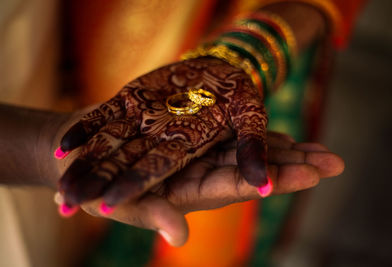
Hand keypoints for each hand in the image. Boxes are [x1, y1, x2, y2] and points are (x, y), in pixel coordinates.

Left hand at [57, 57, 269, 207]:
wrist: (219, 70)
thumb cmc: (238, 94)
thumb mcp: (250, 117)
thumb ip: (252, 148)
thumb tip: (264, 186)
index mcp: (186, 146)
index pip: (157, 170)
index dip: (134, 186)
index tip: (107, 205)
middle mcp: (160, 140)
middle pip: (125, 164)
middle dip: (96, 182)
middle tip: (67, 203)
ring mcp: (143, 121)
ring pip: (109, 145)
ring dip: (85, 163)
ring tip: (59, 187)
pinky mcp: (132, 101)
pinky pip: (105, 116)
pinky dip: (86, 128)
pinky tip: (64, 143)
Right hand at [76, 131, 343, 245]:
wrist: (85, 156)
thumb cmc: (97, 188)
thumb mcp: (120, 203)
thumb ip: (154, 216)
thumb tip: (179, 239)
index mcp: (190, 193)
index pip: (241, 187)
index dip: (275, 181)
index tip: (311, 174)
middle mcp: (201, 175)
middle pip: (255, 171)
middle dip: (292, 166)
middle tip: (333, 160)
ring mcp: (199, 155)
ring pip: (249, 152)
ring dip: (283, 149)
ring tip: (319, 146)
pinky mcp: (193, 135)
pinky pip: (231, 134)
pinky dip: (257, 134)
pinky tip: (280, 132)